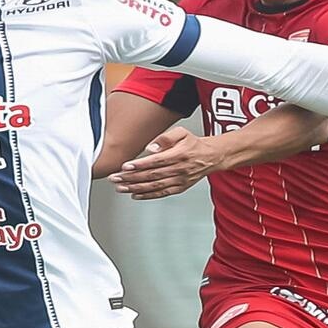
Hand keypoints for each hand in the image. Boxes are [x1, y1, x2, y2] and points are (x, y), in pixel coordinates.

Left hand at [108, 126, 224, 199]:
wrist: (211, 157)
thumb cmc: (194, 144)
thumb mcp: (182, 132)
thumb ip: (166, 137)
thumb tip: (151, 147)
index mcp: (179, 155)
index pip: (156, 161)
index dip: (139, 165)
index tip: (125, 167)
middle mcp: (179, 169)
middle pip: (151, 175)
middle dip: (131, 178)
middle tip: (115, 178)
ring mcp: (179, 180)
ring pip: (154, 186)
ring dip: (135, 188)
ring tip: (121, 187)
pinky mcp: (179, 188)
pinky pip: (161, 193)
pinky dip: (147, 195)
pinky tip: (135, 194)